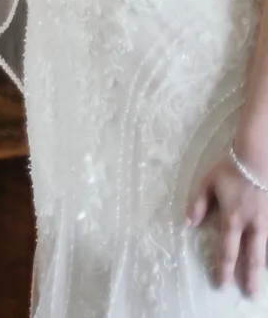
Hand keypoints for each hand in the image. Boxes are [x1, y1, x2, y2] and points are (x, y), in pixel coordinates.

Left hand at [191, 148, 267, 295]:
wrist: (258, 155)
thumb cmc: (230, 167)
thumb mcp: (207, 182)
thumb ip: (198, 204)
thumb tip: (189, 224)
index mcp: (233, 217)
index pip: (227, 249)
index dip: (224, 268)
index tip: (222, 284)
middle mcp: (252, 223)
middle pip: (252, 256)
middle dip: (250, 277)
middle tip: (251, 294)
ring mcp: (267, 219)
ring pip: (267, 249)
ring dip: (263, 266)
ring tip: (262, 281)